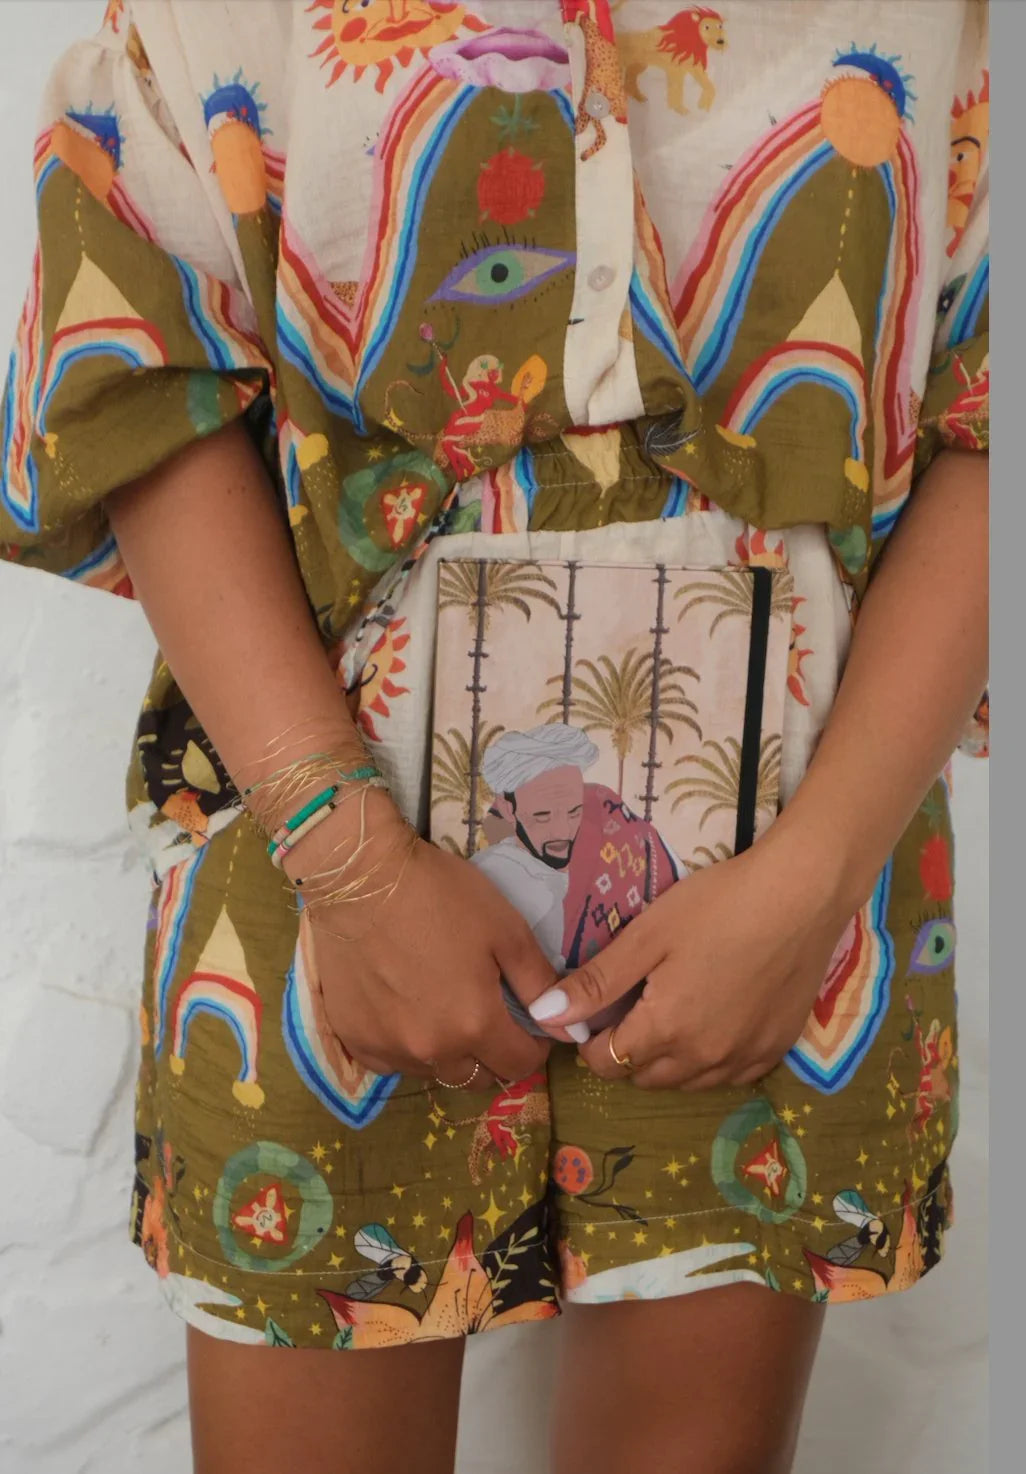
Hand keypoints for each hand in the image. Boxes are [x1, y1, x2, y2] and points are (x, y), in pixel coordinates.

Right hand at [284, 789, 560, 1085]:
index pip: (521, 1065)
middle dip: (492, 1053)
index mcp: (475, 1024)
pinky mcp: (355, 1040)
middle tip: (487, 1012)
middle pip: (478, 1077)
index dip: (534, 1046)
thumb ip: (538, 981)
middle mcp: (432, 1050)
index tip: (529, 1021)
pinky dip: (407, 1048)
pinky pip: (393, 1063)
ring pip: (434, 1071)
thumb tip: (562, 1019)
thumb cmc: (439, 895)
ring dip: (448, 1052)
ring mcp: (389, 1049)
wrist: (358, 878)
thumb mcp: (505, 929)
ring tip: (443, 1008)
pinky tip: (405, 1012)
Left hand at [526, 827, 856, 1090]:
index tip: (594, 1008)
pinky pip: (728, 1076)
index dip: (589, 1040)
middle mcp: (704, 1059)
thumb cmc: (718, 905)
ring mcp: (745, 1059)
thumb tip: (543, 1017)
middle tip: (628, 1004)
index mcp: (666, 1030)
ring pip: (686, 1082)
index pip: (606, 1062)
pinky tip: (710, 1021)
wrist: (802, 896)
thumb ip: (596, 983)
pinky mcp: (776, 1050)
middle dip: (624, 1052)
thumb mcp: (647, 936)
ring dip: (665, 1061)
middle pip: (643, 1078)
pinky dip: (708, 1061)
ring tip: (667, 1011)